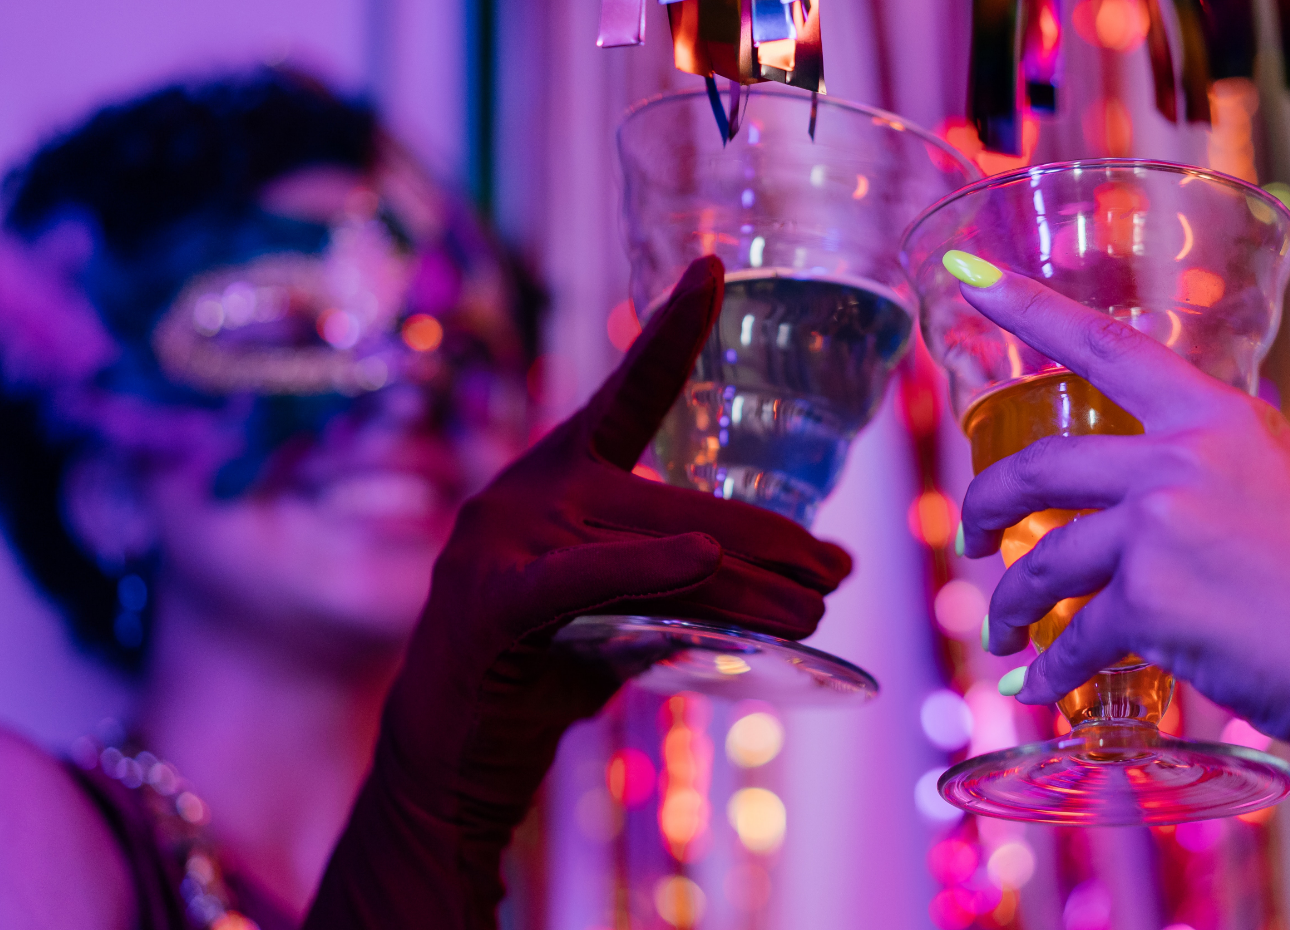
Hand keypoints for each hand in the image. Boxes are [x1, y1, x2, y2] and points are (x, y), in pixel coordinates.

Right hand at [305, 256, 850, 928]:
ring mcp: (504, 539)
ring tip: (814, 609)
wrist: (452, 760)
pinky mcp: (491, 599)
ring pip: (658, 548)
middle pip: (683, 504)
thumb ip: (683, 583)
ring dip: (749, 585)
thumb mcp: (620, 616)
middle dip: (772, 543)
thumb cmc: (538, 679)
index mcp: (558, 477)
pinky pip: (584, 577)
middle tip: (838, 572)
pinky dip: (645, 568)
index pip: (629, 394)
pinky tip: (698, 559)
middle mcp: (531, 491)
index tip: (712, 270)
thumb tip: (797, 586)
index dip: (672, 331)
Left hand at [955, 269, 1289, 765]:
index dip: (1029, 307)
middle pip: (1040, 468)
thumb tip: (1157, 467)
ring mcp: (1162, 526)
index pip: (1107, 345)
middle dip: (986, 505)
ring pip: (1045, 563)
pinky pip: (1074, 638)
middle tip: (974, 535)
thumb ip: (1213, 461)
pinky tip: (1038, 685)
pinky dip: (1050, 669)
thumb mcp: (1285, 480)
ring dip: (1011, 604)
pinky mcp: (1152, 601)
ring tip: (1002, 630)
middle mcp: (1182, 458)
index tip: (967, 276)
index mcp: (1217, 416)